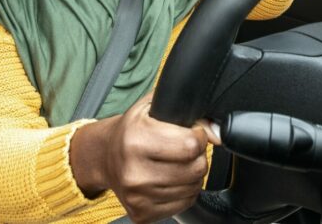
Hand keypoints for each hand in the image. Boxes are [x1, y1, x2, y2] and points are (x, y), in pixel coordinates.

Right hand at [70, 92, 218, 222]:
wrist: (104, 156)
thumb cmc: (132, 130)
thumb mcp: (154, 107)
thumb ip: (188, 113)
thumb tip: (217, 132)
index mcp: (136, 140)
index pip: (191, 145)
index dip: (199, 137)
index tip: (193, 133)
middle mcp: (134, 171)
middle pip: (195, 169)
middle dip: (197, 156)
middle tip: (184, 149)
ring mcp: (137, 196)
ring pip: (193, 188)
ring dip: (192, 175)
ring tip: (176, 163)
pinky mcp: (141, 214)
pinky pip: (183, 204)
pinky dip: (184, 191)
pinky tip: (171, 179)